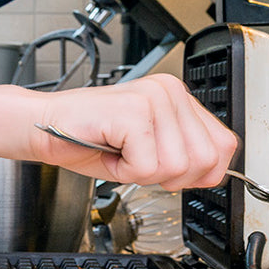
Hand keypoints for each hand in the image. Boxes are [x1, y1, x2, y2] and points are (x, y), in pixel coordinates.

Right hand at [32, 74, 236, 190]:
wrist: (45, 127)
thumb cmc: (91, 138)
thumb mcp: (150, 148)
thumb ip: (185, 154)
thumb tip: (213, 173)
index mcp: (178, 97)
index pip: (223, 145)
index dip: (201, 172)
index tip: (171, 171)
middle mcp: (170, 91)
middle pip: (204, 161)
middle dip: (169, 177)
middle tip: (138, 162)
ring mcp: (153, 99)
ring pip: (175, 167)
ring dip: (142, 174)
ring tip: (121, 154)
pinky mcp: (133, 113)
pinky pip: (146, 168)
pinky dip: (124, 173)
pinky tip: (110, 152)